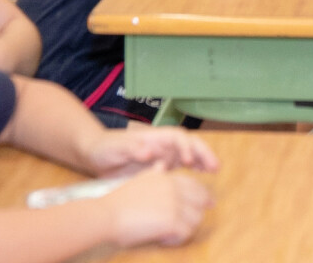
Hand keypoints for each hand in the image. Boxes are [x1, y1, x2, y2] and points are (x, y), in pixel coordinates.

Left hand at [86, 126, 218, 176]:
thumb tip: (149, 152)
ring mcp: (164, 154)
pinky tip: (202, 176)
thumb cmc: (106, 148)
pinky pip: (183, 165)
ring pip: (190, 153)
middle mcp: (163, 144)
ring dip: (203, 159)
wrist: (97, 155)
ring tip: (215, 170)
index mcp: (155, 137)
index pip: (178, 137)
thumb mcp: (116, 148)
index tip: (189, 161)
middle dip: (203, 152)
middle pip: (189, 143)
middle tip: (215, 166)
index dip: (186, 147)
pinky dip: (194, 168)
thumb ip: (132, 148)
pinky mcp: (162, 165)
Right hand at [104, 167, 213, 247]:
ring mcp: (175, 203)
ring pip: (196, 218)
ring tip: (172, 234)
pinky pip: (186, 233)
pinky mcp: (172, 220)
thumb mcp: (139, 179)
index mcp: (167, 178)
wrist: (106, 214)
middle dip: (198, 213)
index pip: (195, 185)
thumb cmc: (119, 201)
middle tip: (189, 224)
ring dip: (187, 228)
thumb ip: (154, 173)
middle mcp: (174, 188)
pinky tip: (166, 240)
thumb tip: (161, 165)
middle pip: (201, 200)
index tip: (207, 204)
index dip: (202, 196)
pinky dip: (177, 239)